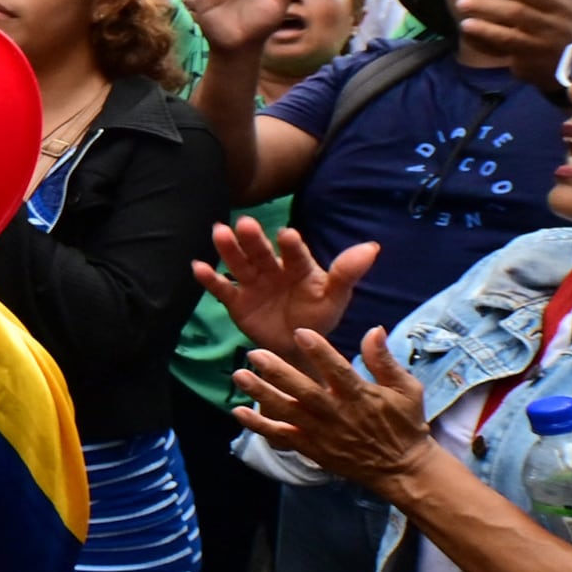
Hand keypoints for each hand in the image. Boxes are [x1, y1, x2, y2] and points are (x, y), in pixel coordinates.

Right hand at [194, 219, 375, 354]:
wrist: (297, 347)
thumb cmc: (318, 316)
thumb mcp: (335, 297)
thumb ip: (347, 274)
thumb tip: (373, 247)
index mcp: (299, 266)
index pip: (295, 254)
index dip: (290, 245)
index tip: (286, 235)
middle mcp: (273, 269)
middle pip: (261, 253)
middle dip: (252, 240)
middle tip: (244, 224)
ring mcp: (252, 283)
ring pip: (239, 264)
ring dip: (228, 250)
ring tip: (218, 233)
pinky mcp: (236, 301)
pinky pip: (222, 289)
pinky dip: (210, 279)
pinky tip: (198, 267)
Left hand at [235, 328, 434, 488]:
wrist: (402, 468)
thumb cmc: (404, 423)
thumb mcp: (406, 388)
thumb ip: (384, 361)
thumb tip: (373, 329)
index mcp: (361, 396)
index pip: (338, 371)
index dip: (319, 352)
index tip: (300, 333)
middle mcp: (338, 414)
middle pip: (304, 391)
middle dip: (278, 372)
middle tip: (254, 353)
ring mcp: (322, 433)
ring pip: (288, 412)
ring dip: (262, 394)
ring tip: (240, 376)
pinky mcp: (312, 448)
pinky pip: (282, 436)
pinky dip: (260, 426)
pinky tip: (239, 412)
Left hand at [453, 0, 571, 75]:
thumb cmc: (560, 28)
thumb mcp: (564, 2)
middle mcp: (564, 13)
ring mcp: (550, 34)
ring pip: (515, 12)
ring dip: (484, 5)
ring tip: (462, 2)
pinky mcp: (534, 53)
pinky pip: (506, 38)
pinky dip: (485, 29)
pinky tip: (467, 24)